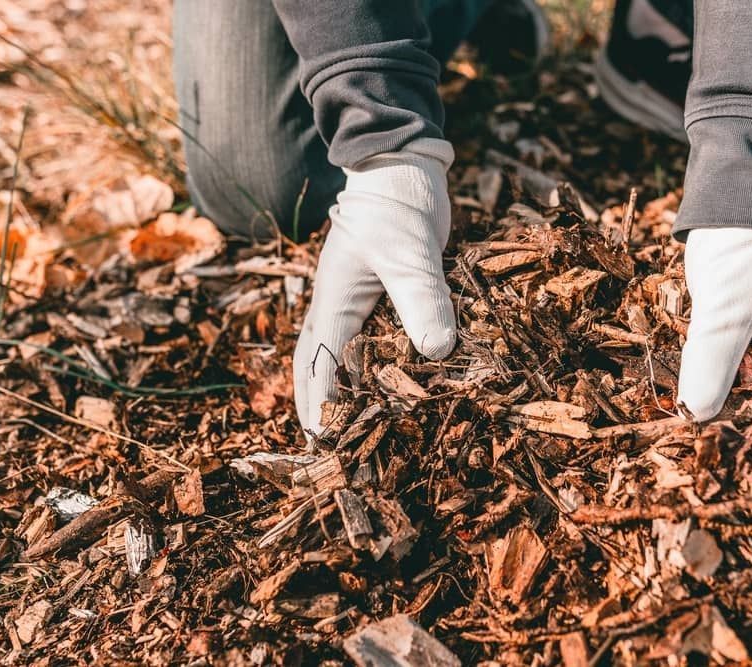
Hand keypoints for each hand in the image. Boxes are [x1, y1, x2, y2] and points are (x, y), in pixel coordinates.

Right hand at [293, 139, 457, 437]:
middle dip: (316, 404)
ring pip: (334, 353)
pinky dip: (365, 364)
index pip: (321, 364)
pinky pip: (363, 338)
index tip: (327, 444)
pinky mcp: (377, 294)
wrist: (402, 168)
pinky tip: (383, 380)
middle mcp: (336, 306)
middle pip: (314, 364)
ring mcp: (354, 300)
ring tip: (343, 425)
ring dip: (334, 387)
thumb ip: (421, 298)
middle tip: (324, 447)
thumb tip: (437, 352)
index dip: (323, 406)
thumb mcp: (409, 253)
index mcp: (334, 302)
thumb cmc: (397, 207)